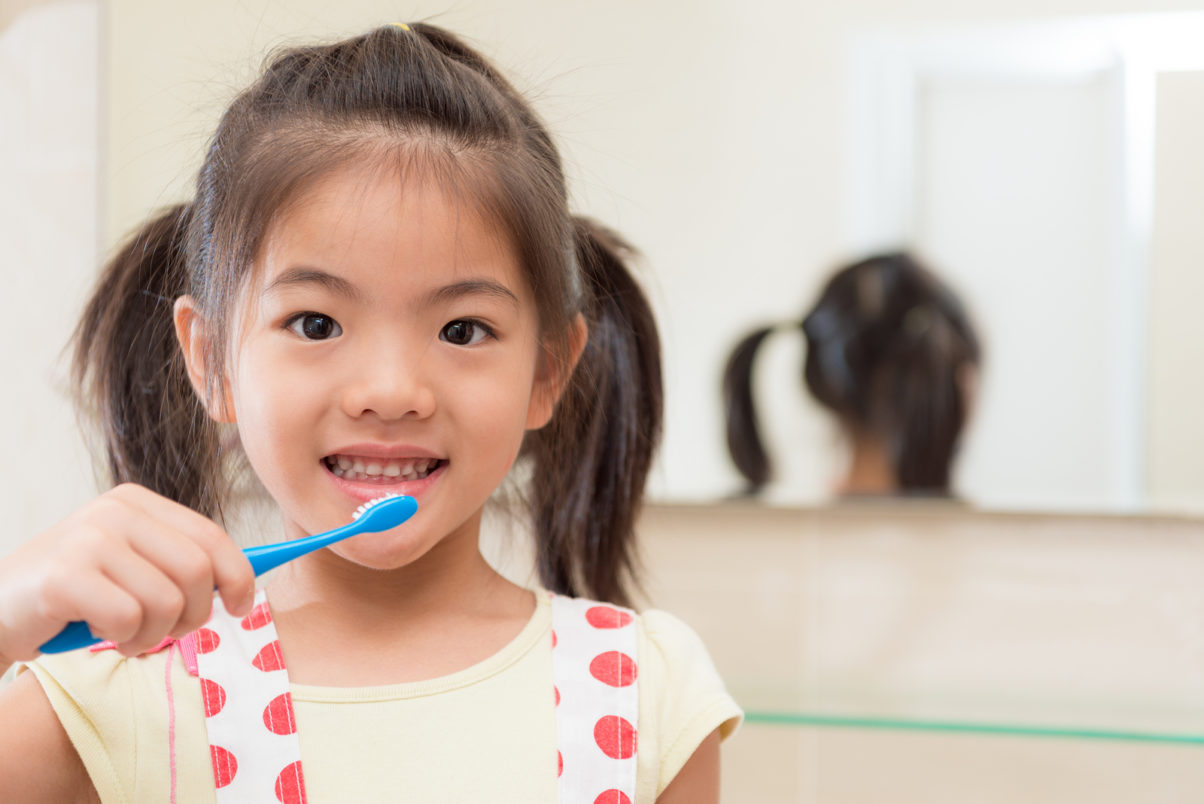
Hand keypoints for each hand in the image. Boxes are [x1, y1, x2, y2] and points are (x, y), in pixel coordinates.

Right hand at [0, 483, 254, 664]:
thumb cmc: (75, 596)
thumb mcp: (131, 565)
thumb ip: (180, 563)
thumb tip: (245, 580)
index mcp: (138, 502)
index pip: (212, 536)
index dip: (239, 576)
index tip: (243, 606)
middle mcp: (115, 511)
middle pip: (198, 571)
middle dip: (194, 615)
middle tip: (167, 631)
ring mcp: (89, 539)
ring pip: (167, 602)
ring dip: (152, 635)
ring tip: (125, 633)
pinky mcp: (65, 576)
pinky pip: (128, 620)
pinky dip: (121, 639)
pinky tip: (96, 632)